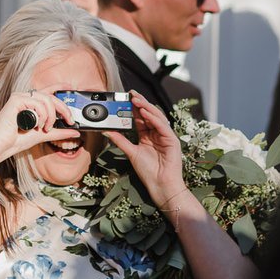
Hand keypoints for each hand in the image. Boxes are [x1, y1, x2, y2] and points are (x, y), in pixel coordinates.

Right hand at [0, 90, 78, 162]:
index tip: (69, 86)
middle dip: (63, 108)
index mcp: (29, 103)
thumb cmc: (17, 140)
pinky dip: (41, 115)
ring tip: (46, 127)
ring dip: (50, 116)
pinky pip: (37, 103)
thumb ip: (59, 132)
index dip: (58, 87)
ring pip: (46, 99)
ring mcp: (19, 97)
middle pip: (50, 96)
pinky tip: (37, 125)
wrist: (3, 146)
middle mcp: (24, 97)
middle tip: (69, 120)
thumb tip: (75, 131)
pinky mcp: (16, 100)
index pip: (46, 91)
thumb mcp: (44, 134)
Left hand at [103, 92, 185, 209]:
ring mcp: (165, 136)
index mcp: (148, 135)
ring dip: (146, 108)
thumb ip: (120, 140)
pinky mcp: (172, 140)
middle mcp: (157, 133)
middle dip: (140, 103)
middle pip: (149, 114)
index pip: (140, 118)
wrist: (160, 184)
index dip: (133, 107)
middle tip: (130, 94)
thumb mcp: (131, 152)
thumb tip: (107, 131)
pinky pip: (162, 126)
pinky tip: (146, 113)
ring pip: (156, 117)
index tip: (125, 98)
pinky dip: (154, 119)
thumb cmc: (149, 171)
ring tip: (137, 100)